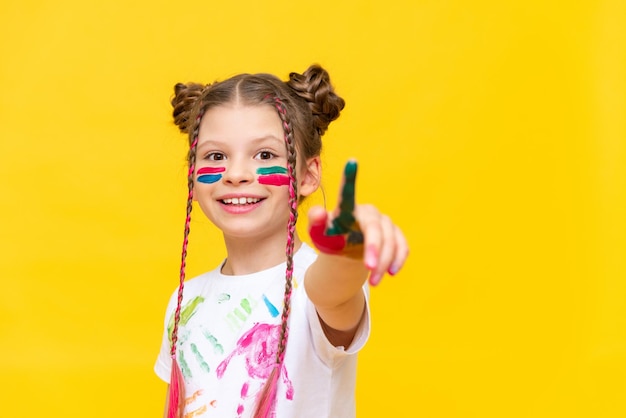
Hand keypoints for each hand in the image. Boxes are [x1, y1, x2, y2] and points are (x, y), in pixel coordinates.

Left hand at [308, 160, 408, 285]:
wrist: (347, 252)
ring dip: (385, 261)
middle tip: (369, 267)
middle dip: (374, 247)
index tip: (351, 161)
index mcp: (347, 210)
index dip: (350, 178)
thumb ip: (316, 224)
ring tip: (373, 281)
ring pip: (391, 239)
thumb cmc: (331, 239)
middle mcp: (369, 213)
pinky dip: (398, 259)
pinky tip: (391, 273)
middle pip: (375, 227)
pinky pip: (402, 245)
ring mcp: (385, 223)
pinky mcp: (396, 235)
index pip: (348, 194)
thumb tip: (318, 212)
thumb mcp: (320, 235)